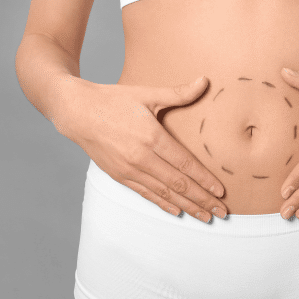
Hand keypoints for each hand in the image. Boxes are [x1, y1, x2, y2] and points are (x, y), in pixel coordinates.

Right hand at [56, 76, 228, 223]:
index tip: (220, 192)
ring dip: (187, 207)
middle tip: (221, 212)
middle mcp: (141, 157)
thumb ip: (178, 93)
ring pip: (164, 193)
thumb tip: (205, 81)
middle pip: (178, 184)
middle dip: (202, 199)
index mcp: (151, 136)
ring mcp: (129, 169)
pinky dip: (163, 204)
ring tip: (205, 217)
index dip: (205, 180)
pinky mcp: (119, 175)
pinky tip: (178, 212)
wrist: (76, 112)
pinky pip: (146, 194)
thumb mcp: (147, 94)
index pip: (185, 164)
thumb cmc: (113, 100)